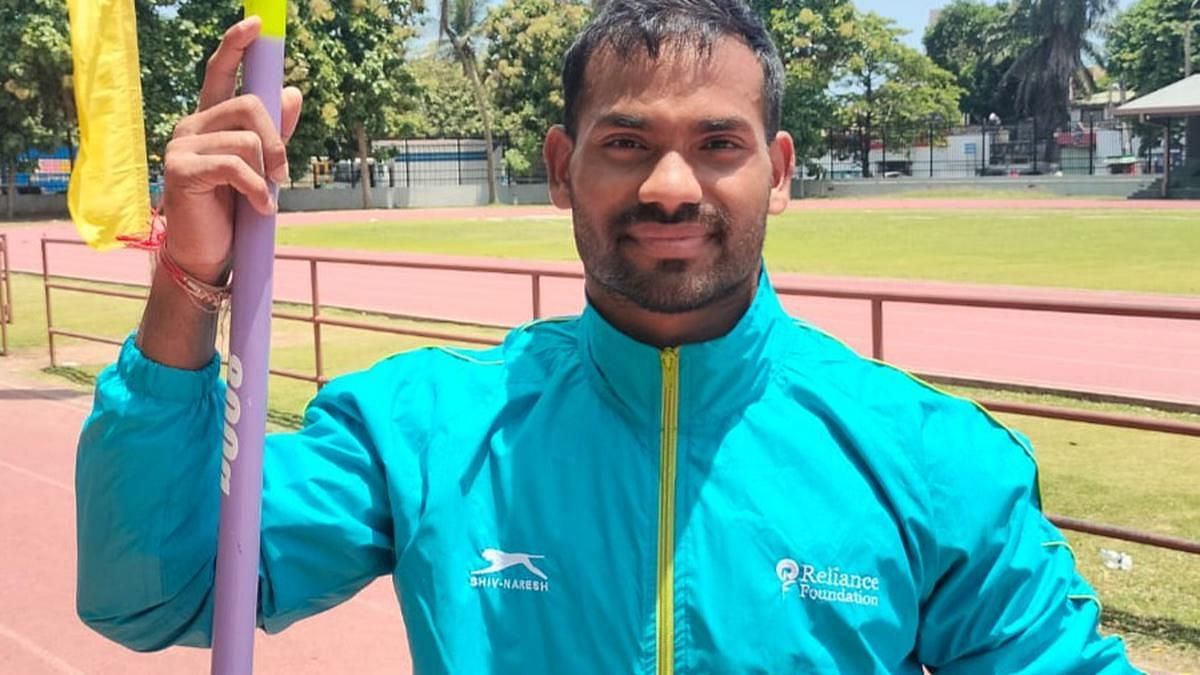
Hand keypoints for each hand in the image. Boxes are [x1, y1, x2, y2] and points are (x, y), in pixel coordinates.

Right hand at [161, 16, 302, 284]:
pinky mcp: (181, 169)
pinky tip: (259, 208)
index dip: (236, 45)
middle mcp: (192, 125)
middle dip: (278, 140)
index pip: (221, 72)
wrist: (208, 254)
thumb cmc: (232, 211)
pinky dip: (257, 190)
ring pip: (247, 138)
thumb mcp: (261, 168)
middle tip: (281, 175)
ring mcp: (182, 145)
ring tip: (262, 198)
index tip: (255, 24)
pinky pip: (236, 165)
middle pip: (250, 104)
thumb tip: (294, 93)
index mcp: (210, 120)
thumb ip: (276, 132)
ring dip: (267, 172)